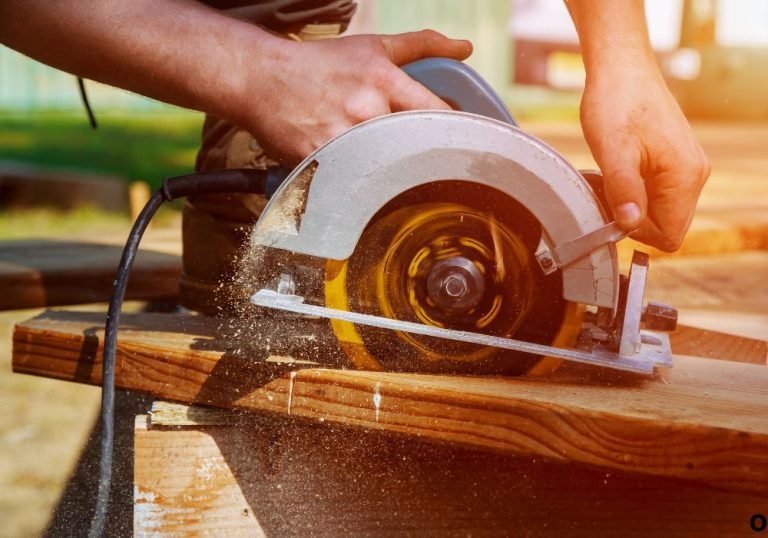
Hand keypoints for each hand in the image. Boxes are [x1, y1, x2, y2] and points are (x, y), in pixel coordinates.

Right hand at [235, 30, 471, 164]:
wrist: (262, 79)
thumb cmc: (320, 64)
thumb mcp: (373, 47)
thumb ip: (422, 45)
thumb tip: (466, 48)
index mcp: (384, 80)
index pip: (438, 114)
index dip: (453, 133)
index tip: (455, 144)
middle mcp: (367, 110)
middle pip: (416, 147)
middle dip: (423, 158)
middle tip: (426, 166)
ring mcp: (344, 139)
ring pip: (387, 171)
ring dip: (392, 175)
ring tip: (386, 172)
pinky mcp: (322, 163)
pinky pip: (353, 183)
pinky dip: (360, 186)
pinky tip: (359, 182)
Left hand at [579, 58, 709, 251]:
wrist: (621, 68)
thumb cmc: (616, 102)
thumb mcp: (612, 151)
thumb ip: (623, 191)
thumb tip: (629, 224)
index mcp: (686, 176)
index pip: (670, 235)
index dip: (638, 233)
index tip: (613, 210)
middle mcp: (695, 174)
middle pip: (668, 226)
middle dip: (635, 219)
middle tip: (608, 193)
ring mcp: (687, 166)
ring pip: (661, 210)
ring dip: (633, 204)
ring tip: (611, 178)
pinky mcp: (675, 160)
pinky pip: (658, 193)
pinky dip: (636, 191)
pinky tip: (618, 171)